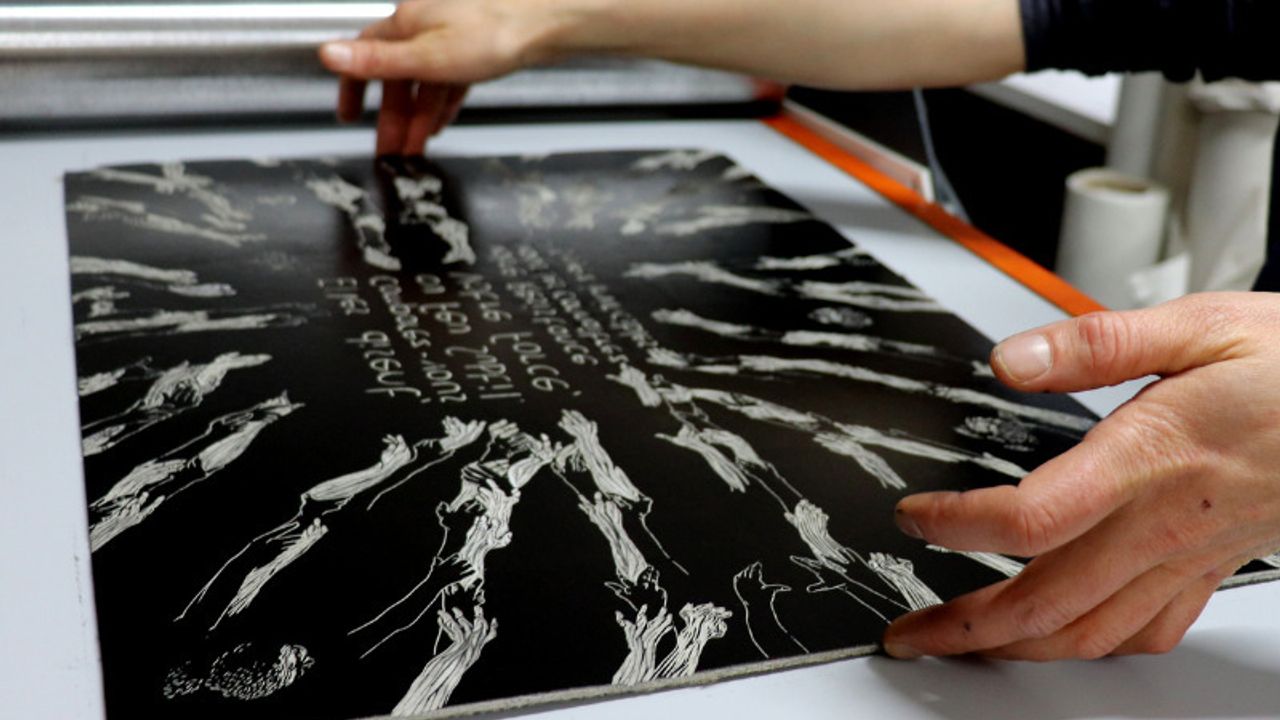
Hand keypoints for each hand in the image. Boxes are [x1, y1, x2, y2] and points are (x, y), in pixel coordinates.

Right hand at [317, 0, 562, 154]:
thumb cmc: (493, 32)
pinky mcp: (475, 48)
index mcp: (406, 23)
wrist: (544, 23)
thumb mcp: (426, 56)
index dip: (353, 88)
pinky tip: (442, 121)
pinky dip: (442, 103)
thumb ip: (377, 61)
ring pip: (426, 83)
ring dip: (418, 117)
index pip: (366, 57)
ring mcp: (451, 36)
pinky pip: (449, 80)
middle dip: (393, 118)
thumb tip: (327, 55)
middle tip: (389, 151)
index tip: (348, 115)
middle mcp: (425, 25)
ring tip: (416, 148)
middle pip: (399, 78)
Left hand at [885, 292, 1279, 660]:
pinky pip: (1146, 630)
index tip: (915, 517)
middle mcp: (1161, 522)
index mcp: (1147, 459)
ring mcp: (1186, 556)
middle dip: (963, 626)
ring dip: (1015, 648)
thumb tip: (1010, 359)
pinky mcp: (1209, 567)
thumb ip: (1094, 343)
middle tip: (909, 632)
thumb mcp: (1197, 325)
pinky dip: (1091, 647)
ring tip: (963, 647)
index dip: (957, 526)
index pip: (1030, 520)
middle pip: (1045, 602)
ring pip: (1090, 633)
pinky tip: (1065, 640)